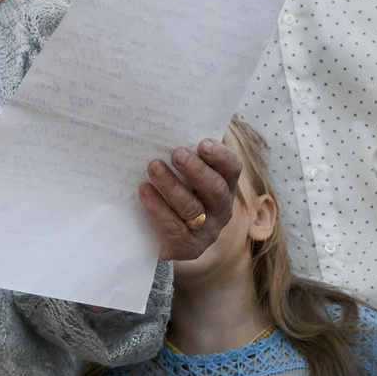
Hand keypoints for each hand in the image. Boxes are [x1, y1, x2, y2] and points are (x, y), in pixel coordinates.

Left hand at [141, 140, 239, 261]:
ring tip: (153, 167)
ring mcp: (206, 231)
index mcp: (225, 186)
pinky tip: (144, 191)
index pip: (232, 168)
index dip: (220, 156)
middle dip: (196, 170)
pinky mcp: (188, 248)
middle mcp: (221, 209)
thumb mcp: (185, 175)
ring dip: (171, 185)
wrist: (161, 238)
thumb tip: (175, 127)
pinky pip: (174, 228)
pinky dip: (157, 208)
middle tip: (176, 154)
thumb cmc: (174, 194)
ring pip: (192, 208)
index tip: (203, 143)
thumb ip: (186, 155)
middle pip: (215, 189)